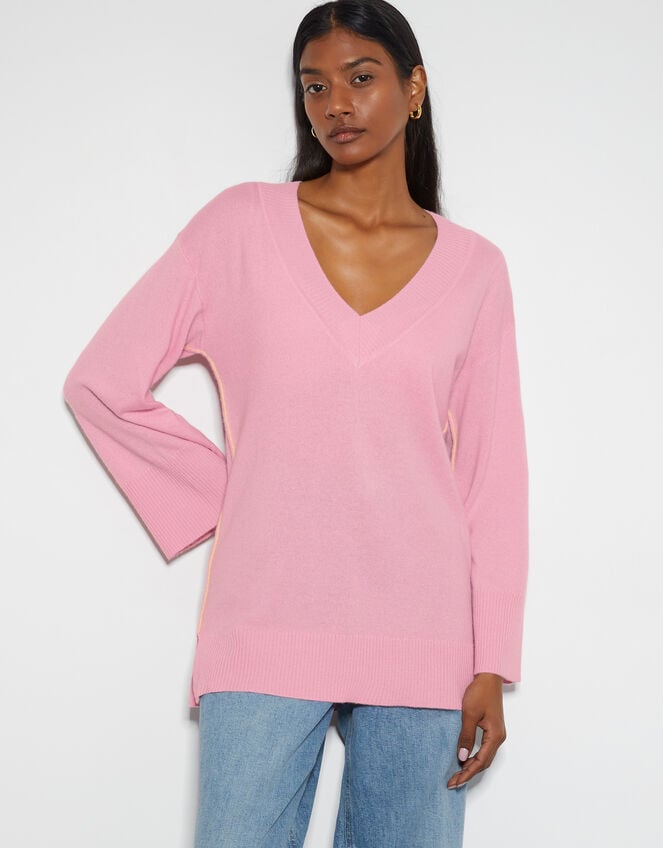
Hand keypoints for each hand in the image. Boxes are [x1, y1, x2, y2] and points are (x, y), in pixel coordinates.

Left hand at [447, 672, 505, 788]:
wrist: (489, 677)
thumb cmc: (480, 692)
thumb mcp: (469, 714)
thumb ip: (466, 736)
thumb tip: (462, 757)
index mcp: (495, 736)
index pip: (480, 762)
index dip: (467, 773)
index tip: (454, 782)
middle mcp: (498, 737)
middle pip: (484, 762)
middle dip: (468, 773)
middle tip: (453, 782)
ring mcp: (496, 733)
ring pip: (484, 756)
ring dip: (471, 766)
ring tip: (457, 774)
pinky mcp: (492, 728)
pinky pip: (484, 748)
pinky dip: (474, 756)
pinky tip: (464, 758)